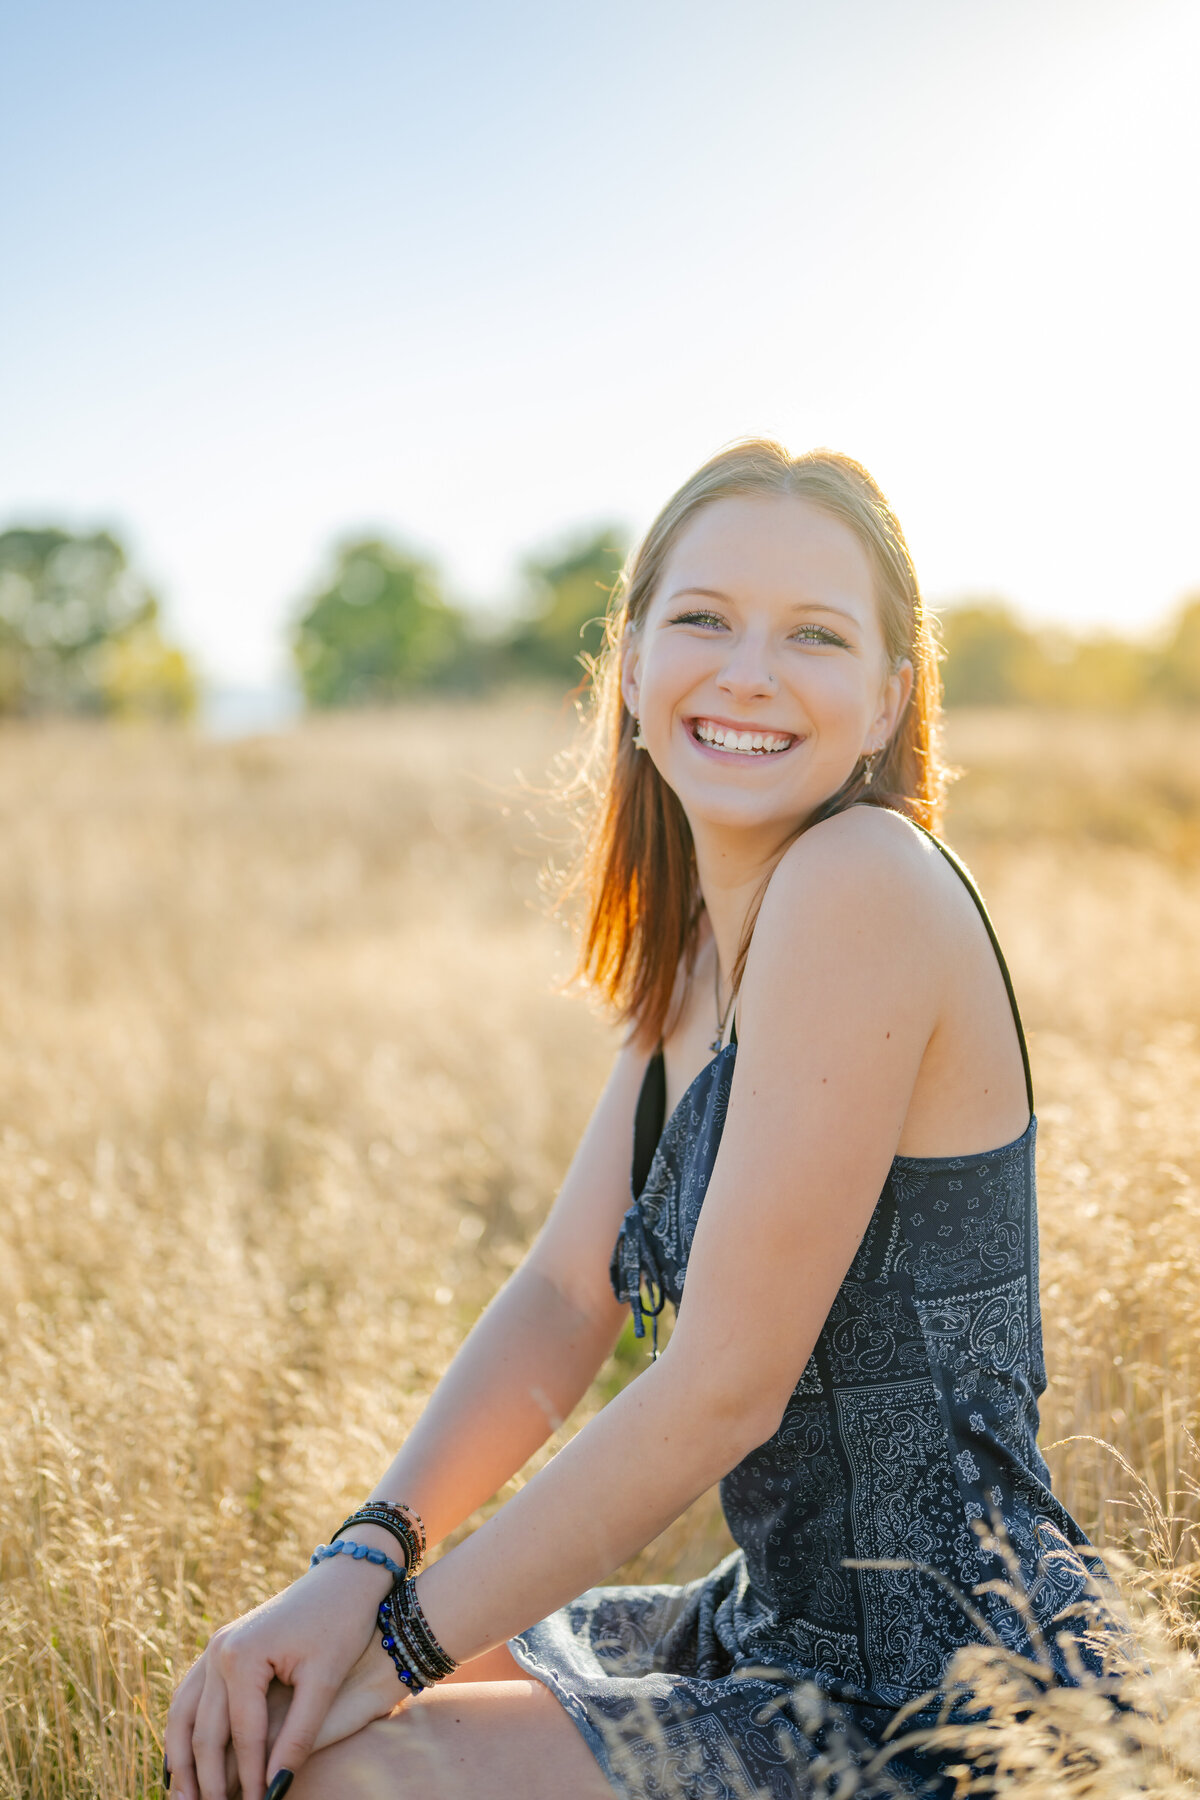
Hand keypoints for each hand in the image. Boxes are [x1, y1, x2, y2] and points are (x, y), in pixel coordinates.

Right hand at [164, 1555, 392, 1799]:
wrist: (344, 1576)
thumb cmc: (341, 1624)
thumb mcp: (324, 1681)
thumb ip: (298, 1737)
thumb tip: (275, 1790)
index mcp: (242, 1657)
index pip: (242, 1735)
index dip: (248, 1779)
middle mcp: (218, 1651)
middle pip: (204, 1731)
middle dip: (207, 1780)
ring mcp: (214, 1646)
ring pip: (184, 1716)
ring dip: (181, 1761)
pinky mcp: (220, 1647)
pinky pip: (191, 1696)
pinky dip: (185, 1731)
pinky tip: (183, 1760)